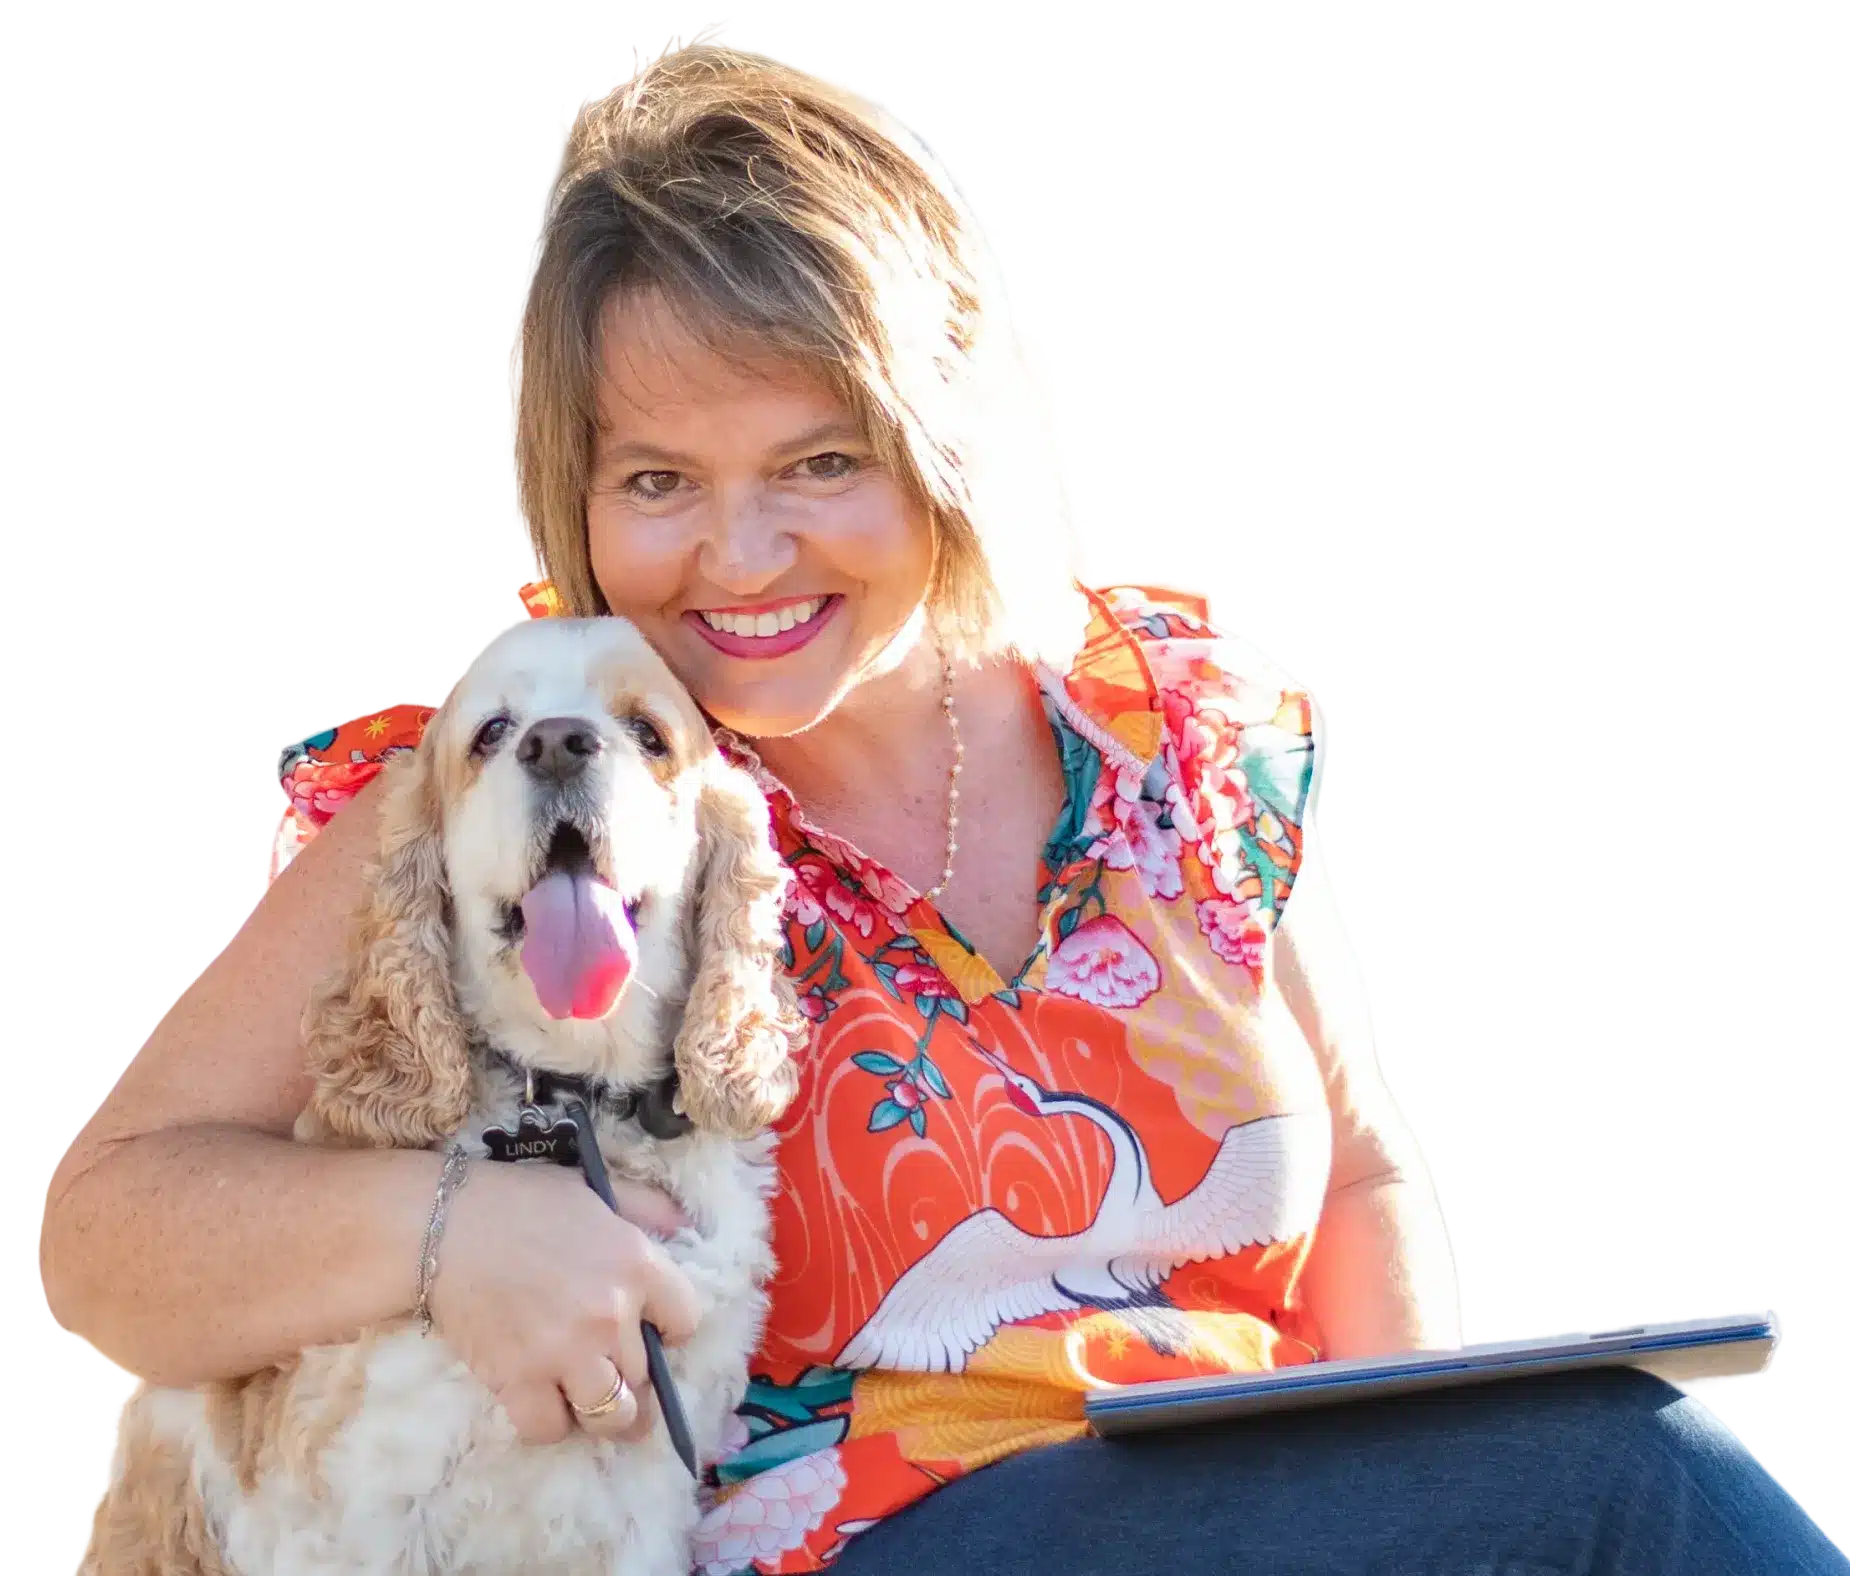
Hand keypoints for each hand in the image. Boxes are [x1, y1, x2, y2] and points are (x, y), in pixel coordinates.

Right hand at [425, 1158, 700, 1445]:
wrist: (442, 1223)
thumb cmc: (521, 1201)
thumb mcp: (596, 1189)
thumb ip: (646, 1207)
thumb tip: (684, 1227)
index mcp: (636, 1264)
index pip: (686, 1320)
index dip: (671, 1329)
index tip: (652, 1329)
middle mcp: (610, 1315)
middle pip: (648, 1376)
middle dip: (636, 1377)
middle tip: (616, 1371)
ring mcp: (566, 1353)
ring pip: (611, 1416)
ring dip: (605, 1414)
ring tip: (592, 1402)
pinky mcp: (518, 1380)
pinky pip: (550, 1429)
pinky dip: (549, 1423)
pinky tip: (544, 1401)